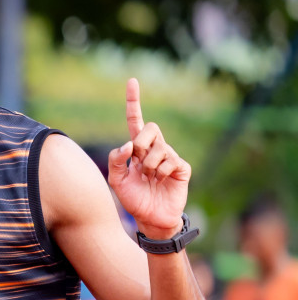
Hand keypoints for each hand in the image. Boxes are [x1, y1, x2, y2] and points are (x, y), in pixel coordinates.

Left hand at [109, 78, 190, 238]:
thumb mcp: (116, 181)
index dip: (133, 102)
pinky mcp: (182, 167)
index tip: (132, 81)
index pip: (135, 121)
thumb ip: (116, 161)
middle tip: (138, 162)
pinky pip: (170, 161)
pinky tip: (161, 181)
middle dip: (140, 143)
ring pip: (158, 147)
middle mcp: (154, 148)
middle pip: (150, 128)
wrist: (150, 218)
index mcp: (137, 148)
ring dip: (149, 165)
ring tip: (149, 178)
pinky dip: (161, 172)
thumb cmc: (133, 199)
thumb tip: (127, 144)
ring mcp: (170, 156)